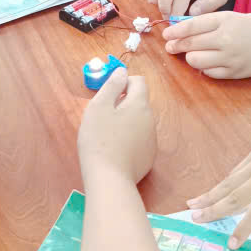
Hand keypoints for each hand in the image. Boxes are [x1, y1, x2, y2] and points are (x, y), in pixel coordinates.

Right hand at [78, 67, 156, 185]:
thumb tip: (122, 71)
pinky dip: (129, 140)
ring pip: (139, 122)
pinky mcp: (148, 158)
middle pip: (138, 103)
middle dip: (122, 104)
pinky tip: (114, 151)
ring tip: (106, 135)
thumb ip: (112, 86)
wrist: (109, 179)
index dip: (123, 82)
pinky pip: (139, 140)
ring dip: (126, 122)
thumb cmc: (99, 139)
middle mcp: (151, 120)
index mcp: (140, 105)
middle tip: (102, 116)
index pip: (139, 82)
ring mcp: (152, 141)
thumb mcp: (99, 107)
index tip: (109, 94)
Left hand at [163, 11, 250, 79]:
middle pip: (190, 43)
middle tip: (170, 46)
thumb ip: (213, 23)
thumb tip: (186, 29)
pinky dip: (205, 68)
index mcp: (226, 20)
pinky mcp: (235, 73)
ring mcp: (230, 58)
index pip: (192, 25)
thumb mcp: (236, 17)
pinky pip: (209, 73)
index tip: (166, 33)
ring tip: (193, 53)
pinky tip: (209, 62)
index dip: (175, 30)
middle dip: (176, 45)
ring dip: (191, 57)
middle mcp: (226, 39)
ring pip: (195, 60)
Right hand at [187, 116, 250, 247]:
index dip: (243, 229)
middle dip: (214, 210)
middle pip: (235, 196)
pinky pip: (236, 171)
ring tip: (193, 205)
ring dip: (210, 195)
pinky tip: (213, 191)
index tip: (231, 244)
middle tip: (195, 220)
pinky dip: (223, 183)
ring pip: (230, 182)